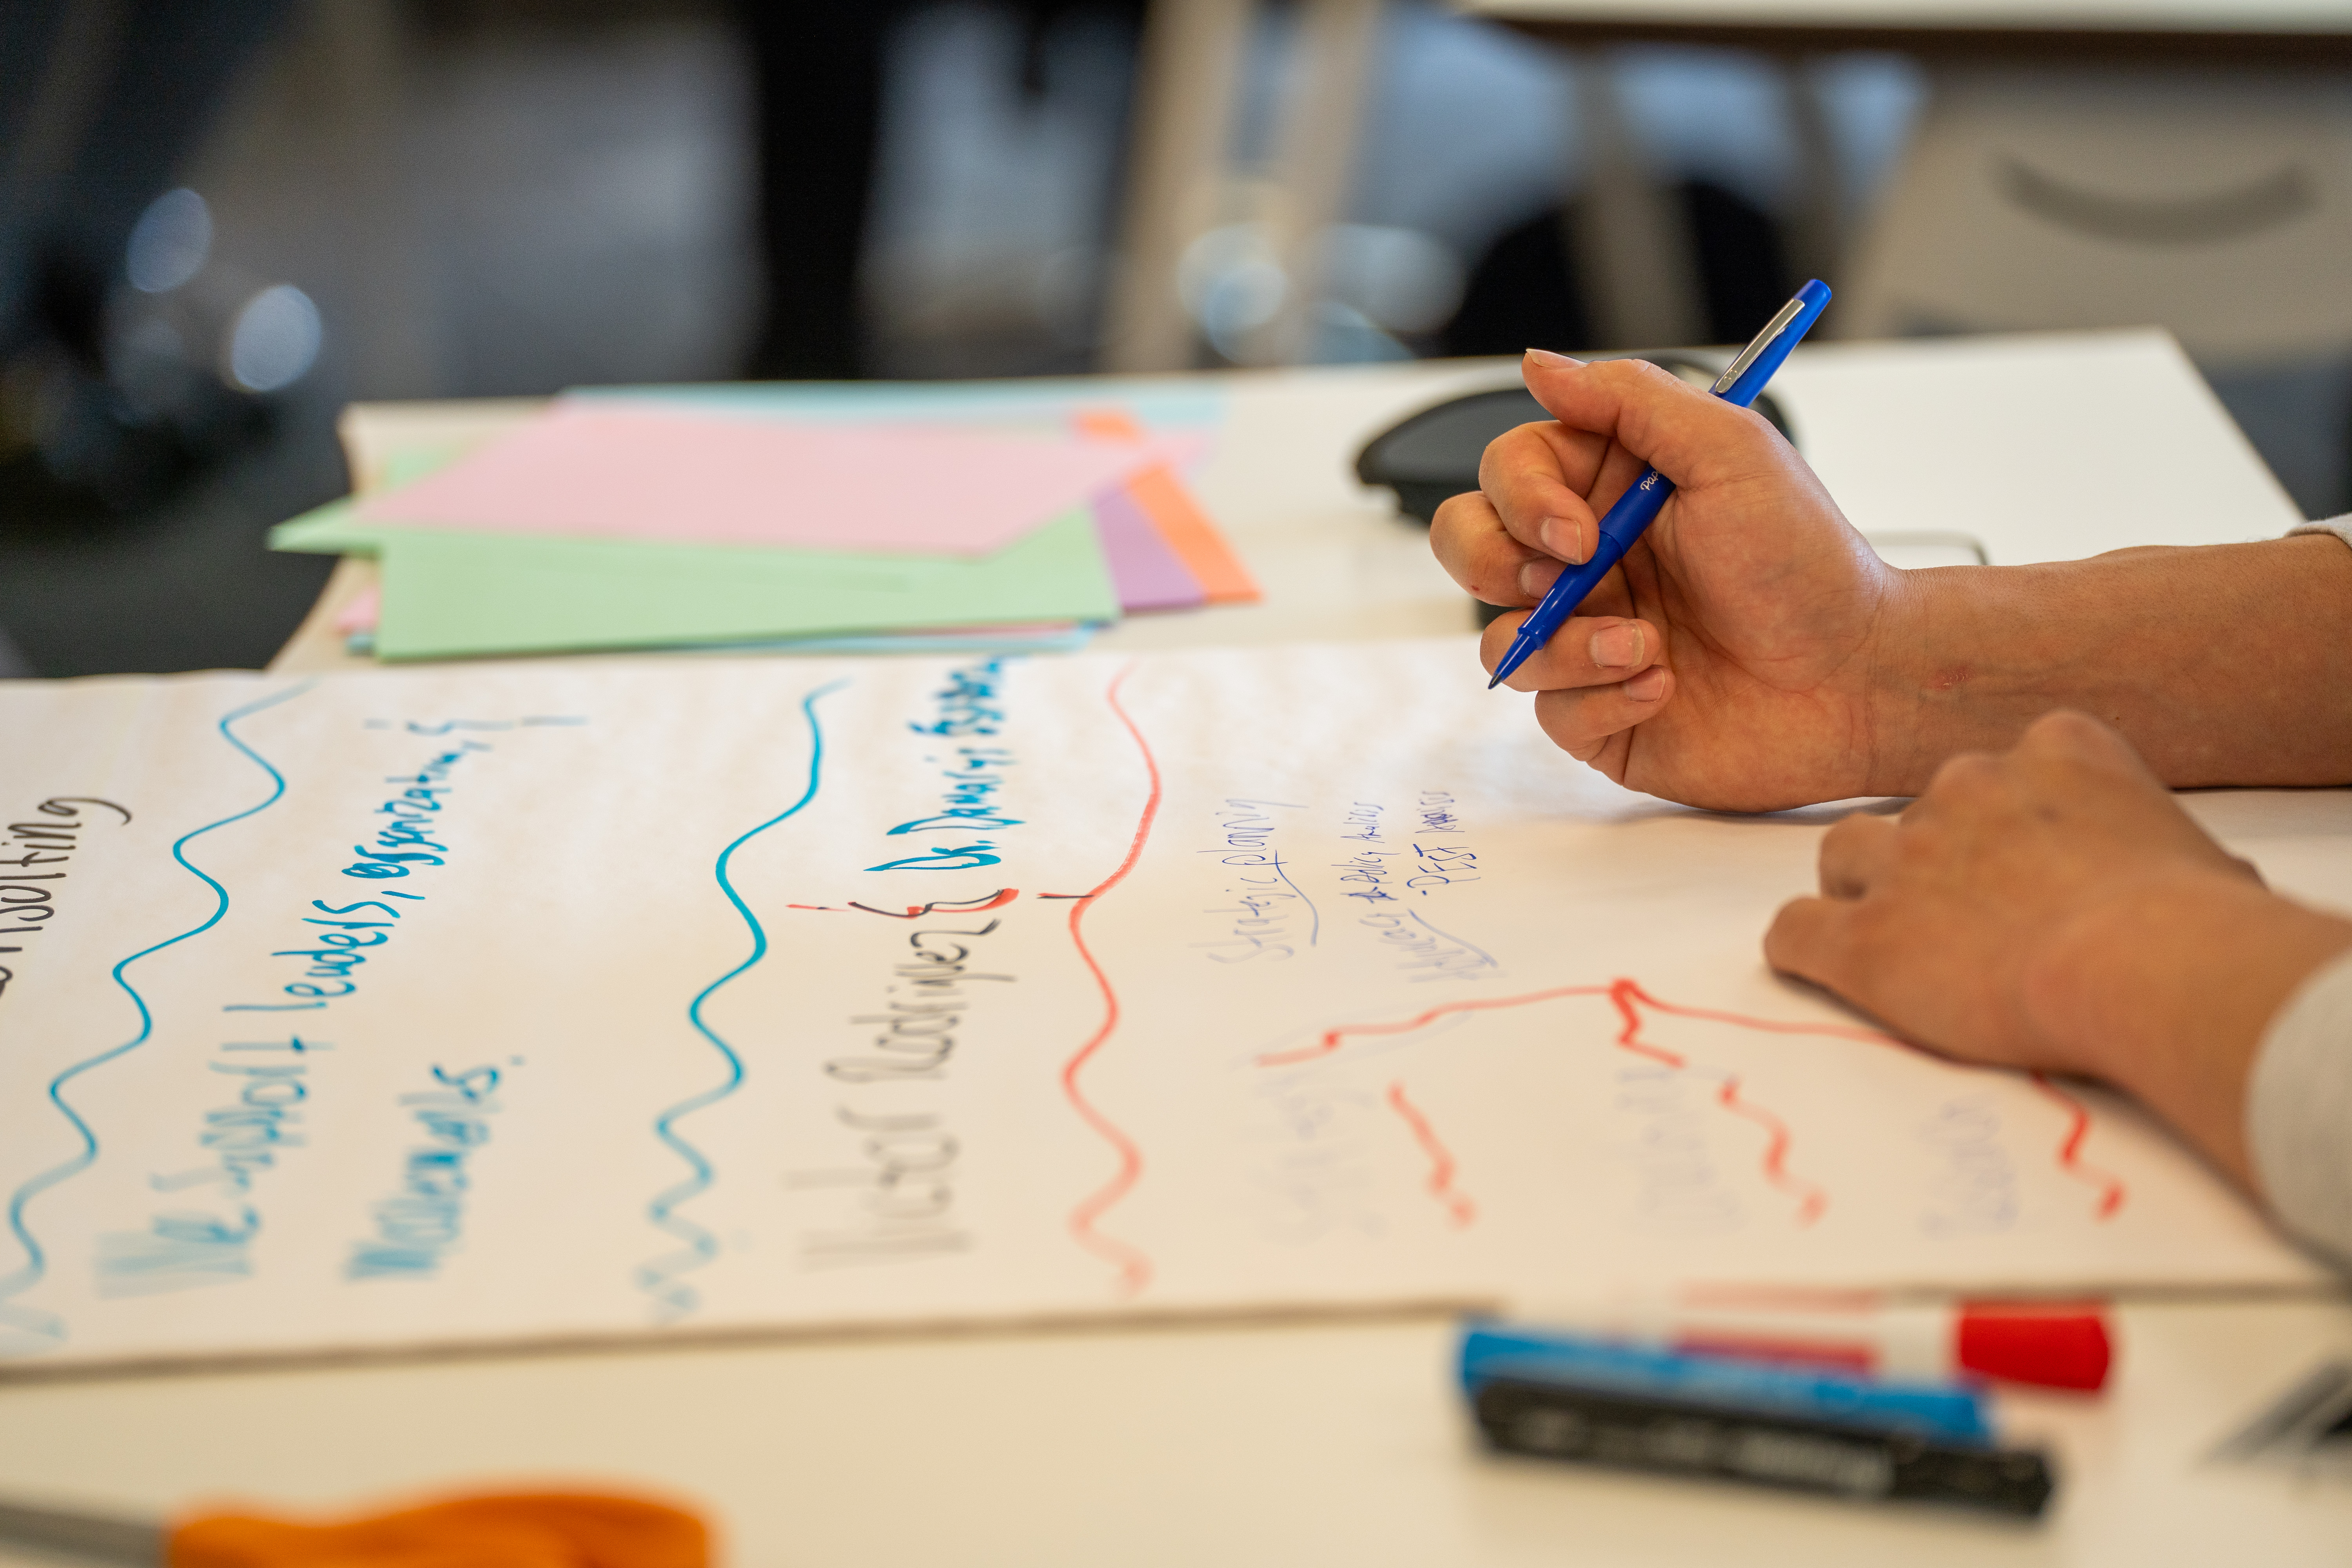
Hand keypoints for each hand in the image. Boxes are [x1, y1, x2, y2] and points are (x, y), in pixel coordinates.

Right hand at [1430, 352, 1899, 810]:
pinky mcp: (1600, 714)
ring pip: (1496, 640)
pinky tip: (1666, 687)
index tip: (1581, 531)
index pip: (1506, 475)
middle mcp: (1588, 564)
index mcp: (1608, 493)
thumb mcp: (1729, 451)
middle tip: (1574, 578)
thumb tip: (1539, 362)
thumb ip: (1628, 398)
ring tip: (1648, 647)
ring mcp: (1587, 639)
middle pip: (1469, 548)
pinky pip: (1547, 712)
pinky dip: (1604, 698)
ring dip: (1567, 646)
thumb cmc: (1806, 565)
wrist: (1857, 677)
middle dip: (1499, 565)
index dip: (1521, 500)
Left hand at [1765, 710, 2351, 1186]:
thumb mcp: (2197, 856)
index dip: (2007, 822)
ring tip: (1895, 937)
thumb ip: (2158, 850)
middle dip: (1934, 858)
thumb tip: (2196, 891)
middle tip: (1968, 918)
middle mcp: (1966, 786)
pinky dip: (1803, 950)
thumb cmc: (2193, 922)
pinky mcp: (1862, 937)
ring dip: (1859, 889)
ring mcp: (1906, 859)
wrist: (2146, 965)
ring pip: (1844, 852)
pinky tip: (1826, 971)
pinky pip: (1794, 930)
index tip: (2028, 866)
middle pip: (1920, 810)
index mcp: (2054, 752)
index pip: (2005, 765)